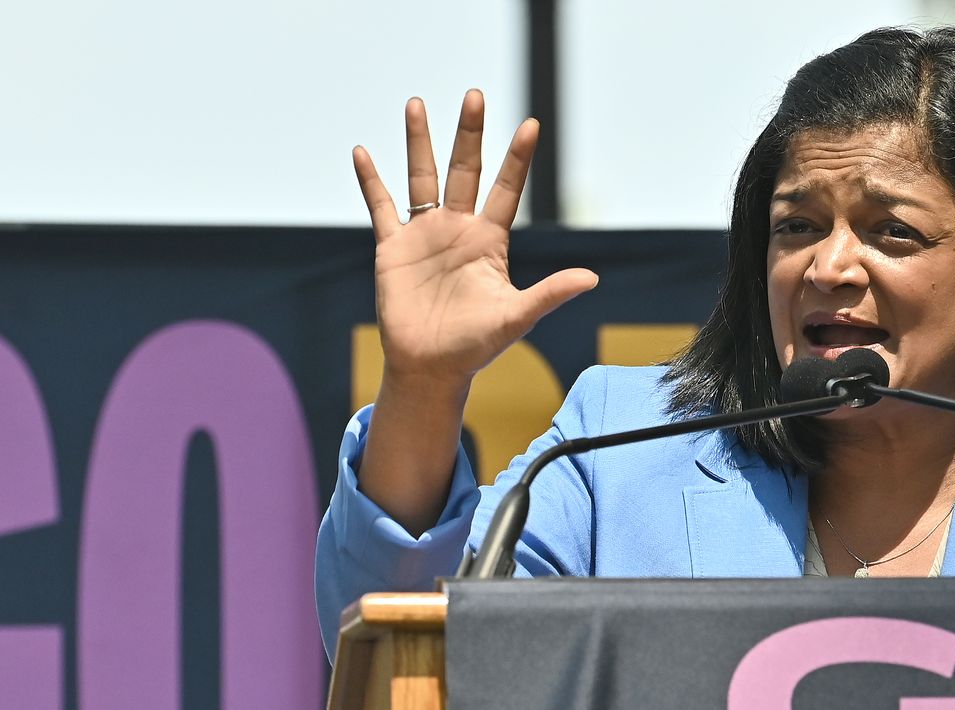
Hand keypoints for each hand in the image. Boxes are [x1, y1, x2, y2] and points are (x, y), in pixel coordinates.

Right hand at [353, 90, 597, 386]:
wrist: (431, 368)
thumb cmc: (476, 346)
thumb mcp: (517, 317)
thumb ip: (550, 293)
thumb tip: (592, 278)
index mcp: (489, 241)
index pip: (506, 189)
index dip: (518, 159)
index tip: (531, 125)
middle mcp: (458, 229)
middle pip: (465, 170)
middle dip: (469, 134)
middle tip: (475, 95)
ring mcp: (424, 235)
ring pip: (422, 177)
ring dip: (419, 141)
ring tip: (417, 103)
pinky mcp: (393, 248)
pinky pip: (380, 206)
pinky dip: (370, 180)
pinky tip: (363, 151)